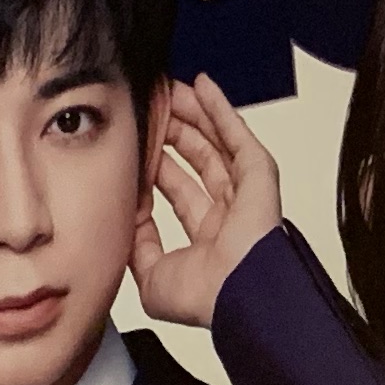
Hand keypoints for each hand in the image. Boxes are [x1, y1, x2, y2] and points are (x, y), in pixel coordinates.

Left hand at [131, 73, 282, 328]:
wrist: (237, 294)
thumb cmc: (206, 297)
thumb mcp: (151, 275)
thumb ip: (138, 243)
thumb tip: (126, 217)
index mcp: (206, 238)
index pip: (177, 189)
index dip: (155, 165)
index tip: (136, 145)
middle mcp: (227, 213)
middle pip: (196, 159)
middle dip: (172, 132)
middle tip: (151, 109)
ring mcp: (244, 191)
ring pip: (215, 141)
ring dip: (192, 114)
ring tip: (169, 90)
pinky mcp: (258, 173)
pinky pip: (236, 133)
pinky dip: (219, 108)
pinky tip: (202, 86)